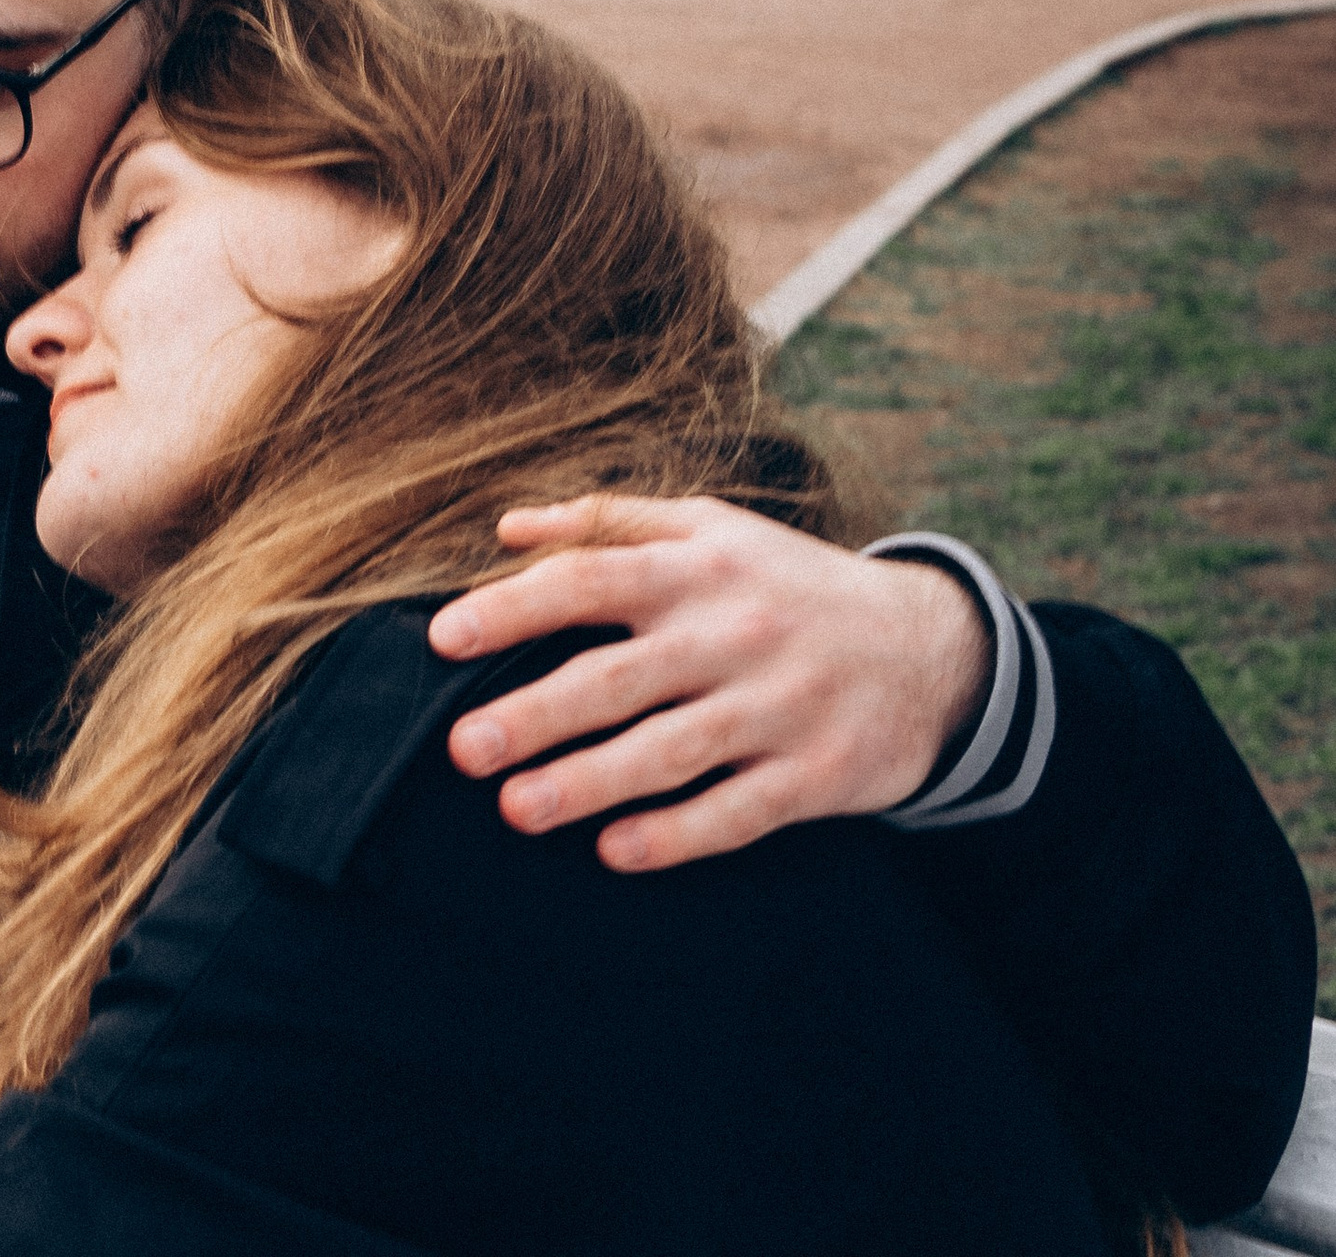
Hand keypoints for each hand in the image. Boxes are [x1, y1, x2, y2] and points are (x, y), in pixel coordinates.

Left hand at [427, 496, 990, 874]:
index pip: (591, 578)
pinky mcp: (814, 776)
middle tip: (463, 748)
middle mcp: (731, 634)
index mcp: (697, 568)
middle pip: (619, 676)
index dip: (514, 606)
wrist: (928, 648)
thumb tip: (506, 527)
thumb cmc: (789, 583)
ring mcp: (774, 708)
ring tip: (516, 809)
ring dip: (589, 783)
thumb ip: (609, 520)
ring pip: (669, 751)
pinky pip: (736, 812)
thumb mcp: (712, 528)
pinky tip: (616, 852)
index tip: (445, 637)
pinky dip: (677, 834)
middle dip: (536, 714)